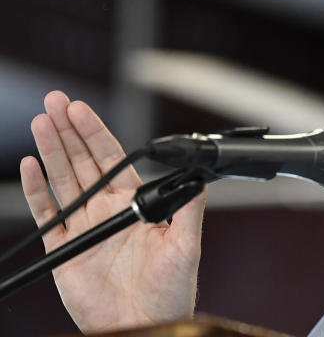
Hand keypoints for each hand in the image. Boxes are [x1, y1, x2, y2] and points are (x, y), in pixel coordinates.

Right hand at [19, 91, 204, 332]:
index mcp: (134, 204)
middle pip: (83, 162)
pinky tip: (30, 167)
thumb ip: (189, 208)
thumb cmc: (171, 292)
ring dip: (51, 150)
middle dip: (68, 130)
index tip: (81, 108)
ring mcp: (84, 228)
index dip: (95, 132)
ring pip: (63, 180)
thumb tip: (200, 177)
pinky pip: (48, 215)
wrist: (146, 326)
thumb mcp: (186, 245)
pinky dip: (37, 191)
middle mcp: (106, 210)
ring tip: (41, 122)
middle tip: (54, 101)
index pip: (111, 158)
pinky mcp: (65, 251)